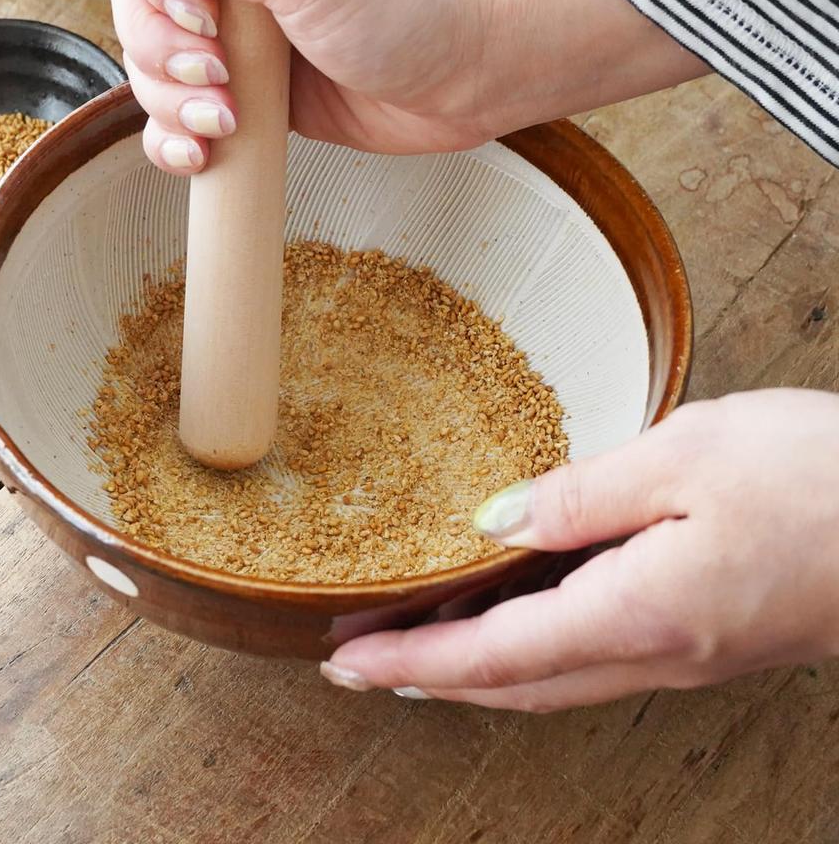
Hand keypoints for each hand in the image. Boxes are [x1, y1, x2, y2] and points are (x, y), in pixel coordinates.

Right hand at [70, 0, 706, 173]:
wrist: (475, 75)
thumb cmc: (412, 2)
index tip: (199, 13)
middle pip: (139, 2)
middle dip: (161, 50)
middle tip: (217, 72)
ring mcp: (245, 34)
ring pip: (157, 66)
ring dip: (172, 101)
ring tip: (226, 118)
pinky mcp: (258, 93)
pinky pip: (189, 115)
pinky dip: (180, 139)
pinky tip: (201, 154)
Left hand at [321, 389, 838, 710]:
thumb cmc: (815, 479)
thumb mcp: (686, 456)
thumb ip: (580, 494)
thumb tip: (493, 519)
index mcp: (636, 612)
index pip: (491, 653)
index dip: (411, 660)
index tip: (347, 662)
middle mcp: (651, 652)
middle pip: (509, 682)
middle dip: (426, 674)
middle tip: (357, 657)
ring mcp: (679, 654)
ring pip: (547, 678)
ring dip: (471, 667)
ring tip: (412, 643)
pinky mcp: (699, 637)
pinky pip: (587, 657)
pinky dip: (526, 650)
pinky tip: (510, 621)